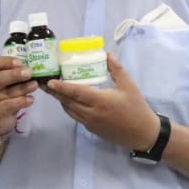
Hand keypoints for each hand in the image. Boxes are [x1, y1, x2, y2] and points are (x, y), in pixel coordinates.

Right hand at [0, 56, 36, 135]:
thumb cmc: (3, 97)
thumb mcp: (8, 85)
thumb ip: (15, 76)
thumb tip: (30, 69)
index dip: (7, 62)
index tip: (20, 62)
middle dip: (15, 74)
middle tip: (29, 73)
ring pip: (7, 92)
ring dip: (23, 88)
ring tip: (34, 85)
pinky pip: (8, 105)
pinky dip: (21, 102)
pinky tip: (30, 99)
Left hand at [44, 54, 158, 149]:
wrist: (142, 133)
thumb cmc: (137, 108)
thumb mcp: (129, 85)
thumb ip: (116, 69)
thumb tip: (107, 54)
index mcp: (100, 101)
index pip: (76, 92)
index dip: (61, 87)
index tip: (50, 82)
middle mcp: (92, 113)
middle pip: (68, 102)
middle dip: (55, 93)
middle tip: (46, 83)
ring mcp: (90, 123)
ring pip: (70, 110)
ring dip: (62, 100)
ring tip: (55, 90)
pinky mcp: (91, 129)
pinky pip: (76, 116)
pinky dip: (70, 107)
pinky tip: (70, 100)